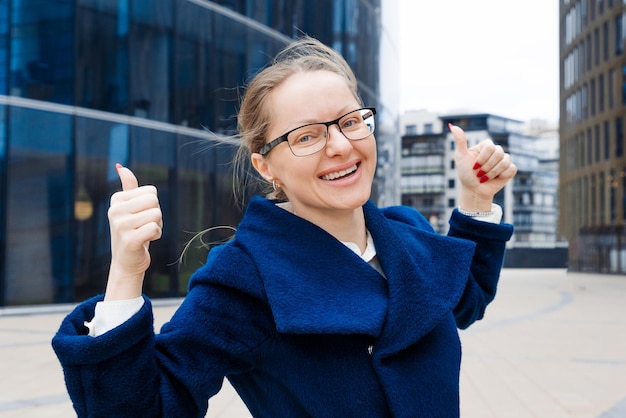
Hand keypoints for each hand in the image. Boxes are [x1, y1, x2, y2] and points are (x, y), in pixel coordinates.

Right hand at [105, 164, 162, 300]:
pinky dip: (156, 235)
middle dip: (156, 214)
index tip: (141, 217)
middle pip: (154, 200)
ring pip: (157, 214)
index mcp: (117, 200)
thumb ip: (128, 187)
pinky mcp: (129, 239)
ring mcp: (120, 225)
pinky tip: (145, 241)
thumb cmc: (132, 232)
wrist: (126, 262)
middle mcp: (115, 211)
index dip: (153, 205)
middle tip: (145, 226)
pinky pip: (155, 228)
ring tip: (144, 233)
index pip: (151, 191)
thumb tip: (121, 167)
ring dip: (157, 225)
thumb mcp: (129, 208)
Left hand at [449, 124, 516, 210]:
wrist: (473, 190)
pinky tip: (495, 179)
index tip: (474, 166)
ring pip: (505, 162)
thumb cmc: (466, 173)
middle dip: (487, 167)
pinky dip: (502, 175)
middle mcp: (496, 151)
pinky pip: (511, 168)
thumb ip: (460, 141)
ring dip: (492, 173)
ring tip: (485, 178)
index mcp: (485, 146)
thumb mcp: (460, 157)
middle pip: (498, 153)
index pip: (490, 146)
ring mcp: (504, 160)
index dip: (482, 158)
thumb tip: (452, 126)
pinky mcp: (510, 169)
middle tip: (479, 173)